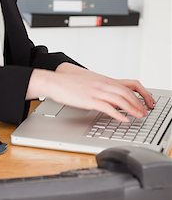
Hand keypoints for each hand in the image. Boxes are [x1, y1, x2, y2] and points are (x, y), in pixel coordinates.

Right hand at [27, 63, 154, 121]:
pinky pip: (108, 107)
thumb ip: (101, 88)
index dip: (139, 94)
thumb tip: (110, 98)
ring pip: (120, 99)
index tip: (145, 102)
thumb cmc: (69, 83)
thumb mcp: (89, 82)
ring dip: (132, 109)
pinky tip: (123, 119)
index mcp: (103, 79)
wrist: (55, 81)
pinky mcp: (89, 99)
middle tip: (144, 112)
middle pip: (127, 92)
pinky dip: (118, 114)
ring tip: (138, 116)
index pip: (127, 85)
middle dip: (139, 103)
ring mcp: (96, 91)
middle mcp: (102, 84)